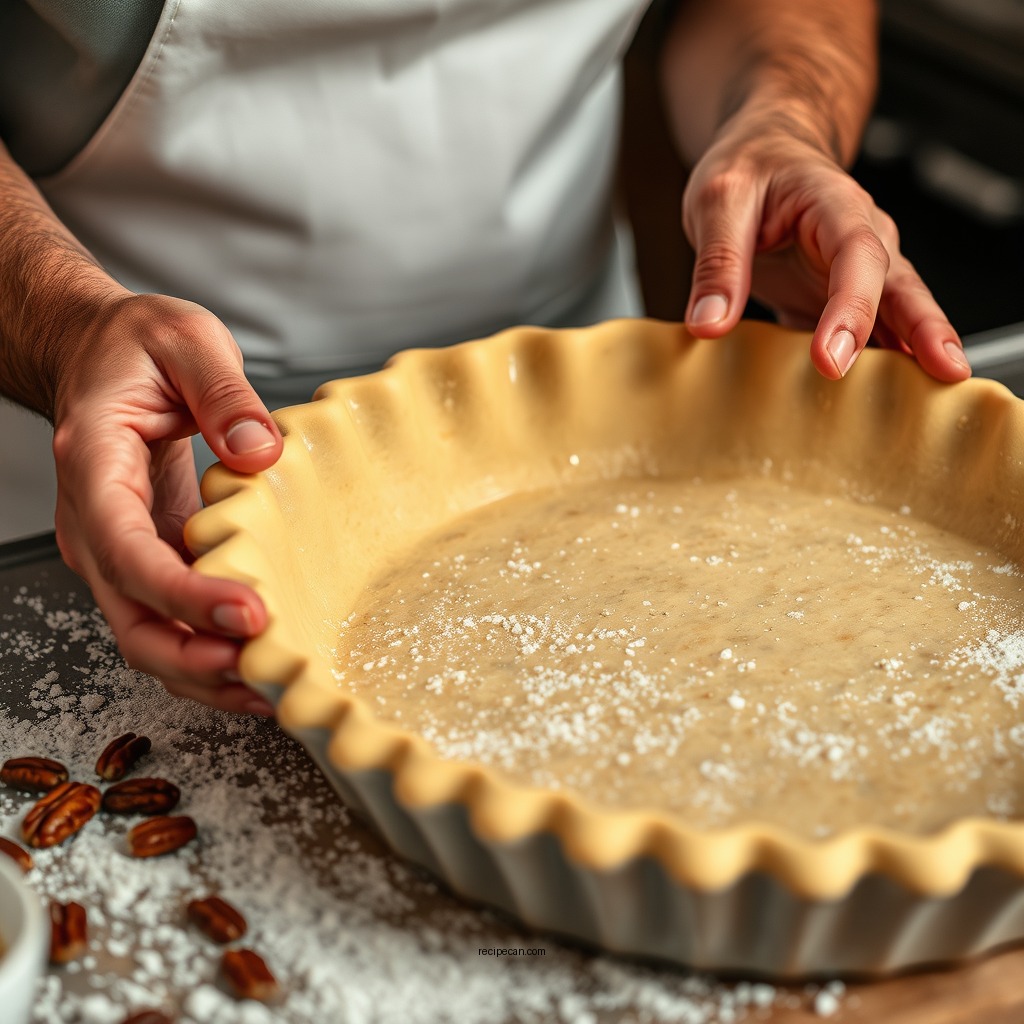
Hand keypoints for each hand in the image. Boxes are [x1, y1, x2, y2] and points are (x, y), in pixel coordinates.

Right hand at [51, 292, 283, 712]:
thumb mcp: (186, 341)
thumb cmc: (137, 347)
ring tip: (274, 689)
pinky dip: (211, 651)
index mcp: (95, 466)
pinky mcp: (148, 560)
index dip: (184, 596)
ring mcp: (118, 550)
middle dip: (198, 658)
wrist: (100, 355)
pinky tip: (261, 662)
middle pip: (131, 620)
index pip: (128, 551)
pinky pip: (171, 622)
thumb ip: (223, 393)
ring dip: (206, 672)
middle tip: (268, 670)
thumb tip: (259, 453)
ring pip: (148, 637)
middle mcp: (96, 523)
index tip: (246, 616)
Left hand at [680, 119, 971, 381]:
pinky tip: (878, 408)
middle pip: (903, 288)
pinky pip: (868, 337)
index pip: (855, 256)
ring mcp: (857, 276)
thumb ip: (717, 262)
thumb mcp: (718, 201)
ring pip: (898, 316)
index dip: (850, 308)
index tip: (830, 358)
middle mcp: (862, 241)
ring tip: (929, 402)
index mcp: (834, 205)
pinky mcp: (841, 304)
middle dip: (925, 332)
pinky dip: (876, 370)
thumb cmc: (749, 169)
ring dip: (913, 357)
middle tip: (943, 372)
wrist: (764, 154)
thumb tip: (708, 323)